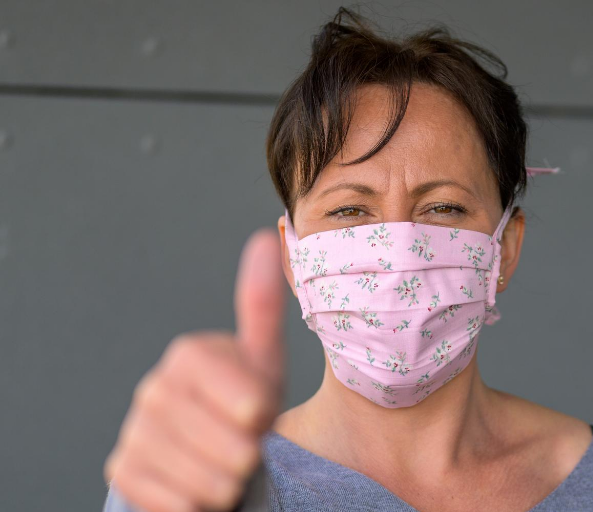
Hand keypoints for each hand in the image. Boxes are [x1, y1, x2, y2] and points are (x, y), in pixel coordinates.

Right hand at [104, 229, 286, 511]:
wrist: (215, 457)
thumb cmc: (248, 406)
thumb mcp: (266, 362)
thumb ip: (263, 306)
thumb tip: (266, 235)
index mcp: (190, 355)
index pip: (240, 396)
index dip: (256, 412)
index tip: (261, 416)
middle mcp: (154, 389)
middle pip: (228, 443)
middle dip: (249, 453)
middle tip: (246, 445)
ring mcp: (136, 431)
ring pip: (204, 478)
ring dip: (228, 481)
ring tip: (227, 466)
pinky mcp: (123, 471)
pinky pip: (175, 502)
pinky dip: (198, 503)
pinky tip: (200, 487)